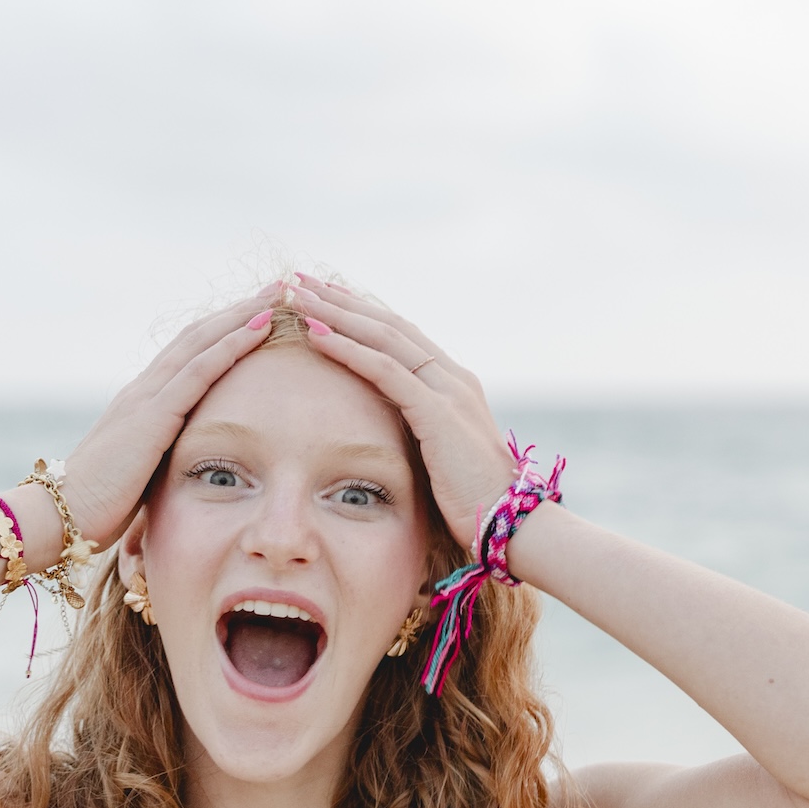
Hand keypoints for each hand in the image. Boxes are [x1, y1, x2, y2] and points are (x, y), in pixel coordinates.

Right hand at [60, 284, 281, 548]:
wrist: (57, 516)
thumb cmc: (95, 508)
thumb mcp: (137, 478)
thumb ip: (160, 463)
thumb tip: (185, 472)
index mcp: (140, 404)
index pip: (187, 354)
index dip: (223, 331)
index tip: (258, 314)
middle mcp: (142, 390)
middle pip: (198, 335)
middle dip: (240, 310)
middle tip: (278, 288)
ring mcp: (145, 398)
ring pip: (202, 341)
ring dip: (243, 315)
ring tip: (280, 294)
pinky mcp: (152, 416)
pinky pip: (199, 371)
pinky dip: (232, 345)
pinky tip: (260, 328)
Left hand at [290, 273, 513, 550]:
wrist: (511, 526)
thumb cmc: (474, 505)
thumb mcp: (443, 461)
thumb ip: (422, 439)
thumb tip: (394, 441)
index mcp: (455, 386)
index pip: (401, 337)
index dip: (361, 314)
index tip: (324, 298)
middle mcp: (453, 378)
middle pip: (388, 325)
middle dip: (341, 300)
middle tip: (300, 281)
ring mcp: (449, 391)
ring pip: (383, 337)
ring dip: (336, 313)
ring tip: (297, 295)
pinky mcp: (438, 413)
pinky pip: (384, 370)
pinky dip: (347, 348)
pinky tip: (316, 334)